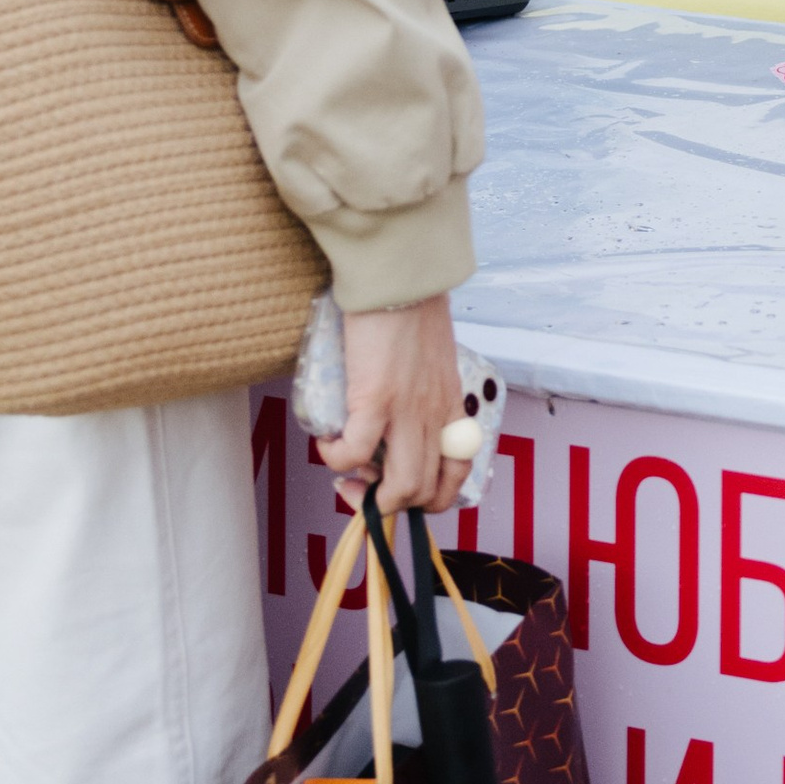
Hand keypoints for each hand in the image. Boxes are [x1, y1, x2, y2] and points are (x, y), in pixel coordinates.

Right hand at [320, 294, 472, 515]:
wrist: (401, 279)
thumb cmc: (414, 311)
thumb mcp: (436, 362)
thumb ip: (426, 393)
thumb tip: (397, 417)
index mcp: (453, 409)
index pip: (456, 476)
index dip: (427, 498)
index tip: (396, 487)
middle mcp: (436, 417)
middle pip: (426, 493)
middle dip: (390, 504)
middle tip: (359, 486)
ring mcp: (408, 411)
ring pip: (399, 488)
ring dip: (367, 494)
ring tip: (344, 471)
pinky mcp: (375, 398)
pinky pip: (355, 452)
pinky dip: (336, 458)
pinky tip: (328, 442)